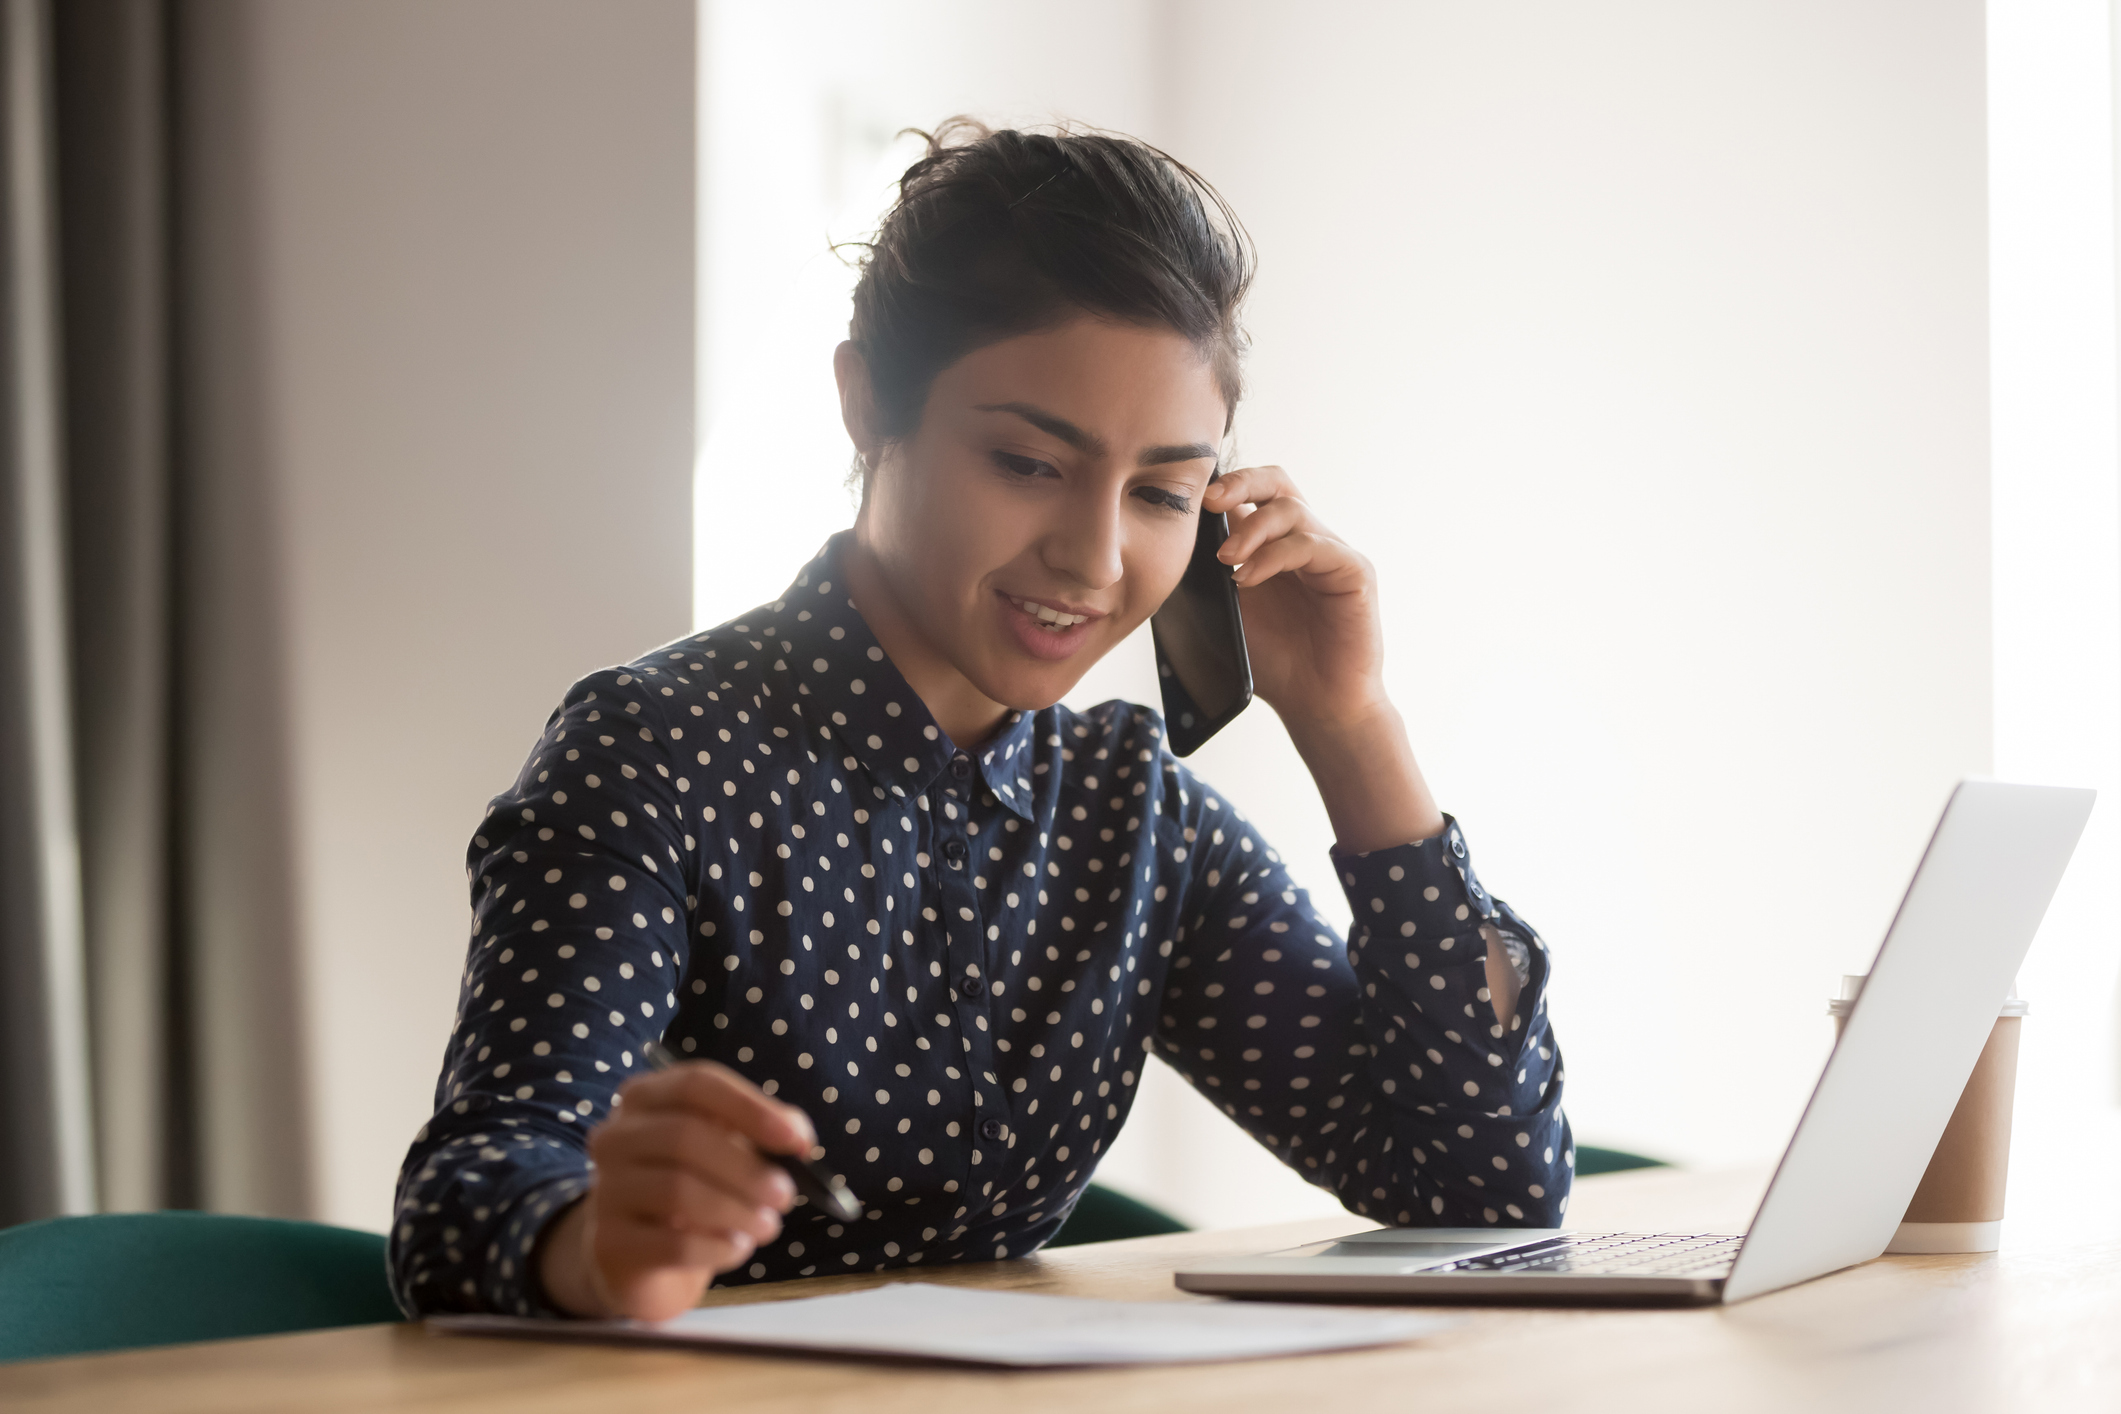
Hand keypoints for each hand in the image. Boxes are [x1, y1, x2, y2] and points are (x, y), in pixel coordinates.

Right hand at [537, 1061, 813, 1319]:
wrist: (643, 1262)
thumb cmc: (693, 1193)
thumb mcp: (727, 1153)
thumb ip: (763, 1135)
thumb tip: (798, 1136)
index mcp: (646, 1098)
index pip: (696, 1084)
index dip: (751, 1108)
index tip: (798, 1140)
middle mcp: (615, 1137)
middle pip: (684, 1137)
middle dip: (747, 1169)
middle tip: (785, 1196)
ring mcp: (605, 1190)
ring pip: (677, 1190)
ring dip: (737, 1210)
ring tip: (767, 1226)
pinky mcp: (610, 1245)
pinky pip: (672, 1244)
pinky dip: (717, 1247)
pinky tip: (736, 1249)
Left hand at [1204, 465, 1444, 852]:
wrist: (1316, 706)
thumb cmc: (1274, 664)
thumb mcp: (1226, 613)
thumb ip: (1207, 577)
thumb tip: (1166, 544)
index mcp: (1274, 545)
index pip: (1253, 492)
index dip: (1223, 485)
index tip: (1189, 499)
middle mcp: (1305, 540)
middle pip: (1278, 483)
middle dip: (1240, 482)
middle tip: (1208, 502)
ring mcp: (1332, 553)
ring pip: (1292, 510)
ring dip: (1252, 531)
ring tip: (1224, 560)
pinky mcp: (1354, 571)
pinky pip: (1313, 546)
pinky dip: (1276, 556)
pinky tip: (1249, 577)